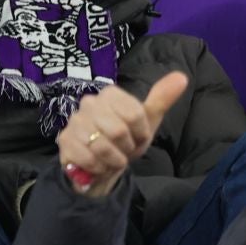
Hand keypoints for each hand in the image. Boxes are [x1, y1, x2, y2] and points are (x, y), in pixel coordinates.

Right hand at [58, 73, 187, 196]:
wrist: (103, 165)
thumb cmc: (126, 141)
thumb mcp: (147, 122)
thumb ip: (162, 99)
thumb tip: (181, 77)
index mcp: (110, 94)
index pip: (135, 114)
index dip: (141, 133)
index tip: (137, 137)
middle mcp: (89, 103)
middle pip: (119, 130)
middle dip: (127, 148)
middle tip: (123, 149)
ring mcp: (74, 121)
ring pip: (102, 146)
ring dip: (113, 159)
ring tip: (112, 157)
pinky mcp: (64, 140)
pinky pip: (88, 158)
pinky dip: (99, 167)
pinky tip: (99, 164)